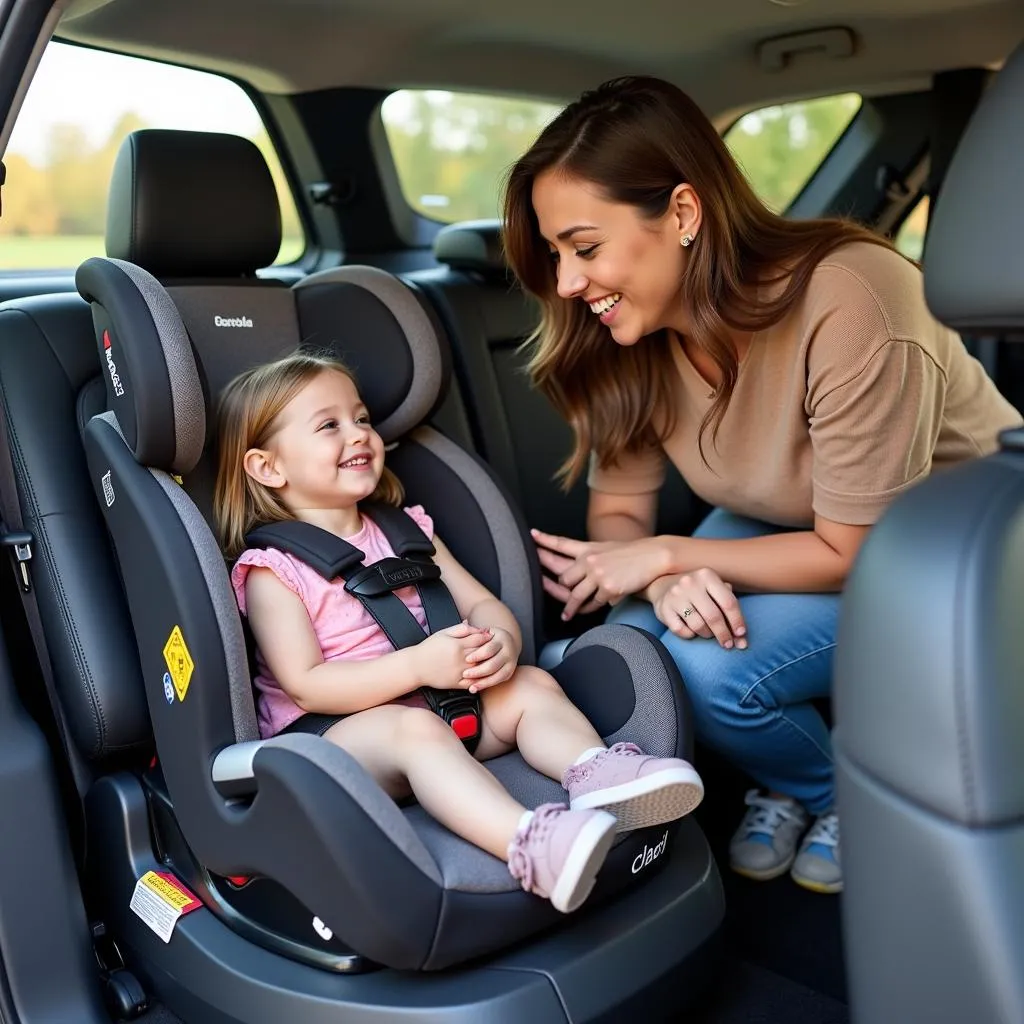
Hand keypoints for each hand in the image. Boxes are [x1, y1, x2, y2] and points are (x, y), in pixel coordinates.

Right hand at [416, 622, 489, 688]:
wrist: (416, 666)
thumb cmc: (429, 648)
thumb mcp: (443, 633)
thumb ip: (460, 629)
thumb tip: (475, 626)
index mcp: (457, 645)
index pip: (479, 639)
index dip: (487, 636)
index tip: (491, 635)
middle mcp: (459, 659)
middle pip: (482, 653)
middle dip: (490, 649)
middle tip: (496, 647)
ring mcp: (459, 672)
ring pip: (480, 668)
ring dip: (488, 664)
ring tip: (493, 659)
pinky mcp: (456, 683)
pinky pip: (473, 682)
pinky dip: (480, 679)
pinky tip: (484, 674)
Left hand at [461, 626, 517, 692]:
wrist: (506, 644)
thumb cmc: (488, 638)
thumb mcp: (483, 631)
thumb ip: (474, 630)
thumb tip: (465, 623)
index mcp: (501, 638)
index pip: (489, 648)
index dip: (478, 655)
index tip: (466, 660)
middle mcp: (509, 650)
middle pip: (493, 663)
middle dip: (478, 670)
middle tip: (465, 674)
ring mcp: (511, 662)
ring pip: (497, 674)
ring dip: (482, 681)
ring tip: (470, 685)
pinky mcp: (510, 672)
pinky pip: (498, 680)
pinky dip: (486, 685)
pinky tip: (475, 688)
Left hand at [531, 529, 669, 619]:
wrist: (653, 556)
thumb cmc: (632, 554)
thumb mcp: (607, 549)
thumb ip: (591, 559)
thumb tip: (577, 572)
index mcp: (589, 548)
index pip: (562, 543)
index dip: (546, 540)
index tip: (533, 535)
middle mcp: (589, 560)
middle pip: (564, 578)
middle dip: (557, 588)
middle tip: (545, 590)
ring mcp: (598, 574)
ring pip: (575, 595)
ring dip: (570, 607)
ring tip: (566, 615)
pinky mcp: (608, 588)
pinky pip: (594, 603)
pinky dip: (589, 609)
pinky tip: (585, 611)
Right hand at [648, 569, 747, 648]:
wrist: (662, 584)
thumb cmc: (697, 591)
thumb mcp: (713, 590)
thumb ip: (729, 608)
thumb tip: (742, 640)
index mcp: (707, 575)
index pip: (728, 602)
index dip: (737, 621)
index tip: (741, 634)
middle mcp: (690, 583)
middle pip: (713, 616)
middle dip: (723, 634)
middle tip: (728, 644)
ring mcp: (675, 595)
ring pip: (698, 625)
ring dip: (707, 634)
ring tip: (708, 633)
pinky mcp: (664, 608)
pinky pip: (681, 630)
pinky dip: (689, 635)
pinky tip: (691, 630)